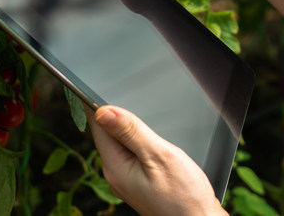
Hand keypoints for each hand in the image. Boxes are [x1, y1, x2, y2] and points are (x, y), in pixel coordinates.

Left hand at [87, 105, 226, 215]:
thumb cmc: (185, 196)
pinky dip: (139, 140)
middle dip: (120, 114)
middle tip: (135, 98)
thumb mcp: (159, 156)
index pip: (98, 125)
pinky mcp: (138, 181)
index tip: (109, 86)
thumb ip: (131, 131)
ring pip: (121, 142)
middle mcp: (115, 173)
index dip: (103, 103)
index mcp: (115, 166)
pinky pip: (132, 153)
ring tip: (146, 118)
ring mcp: (126, 178)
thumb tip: (103, 111)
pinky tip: (152, 138)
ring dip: (131, 127)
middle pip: (108, 132)